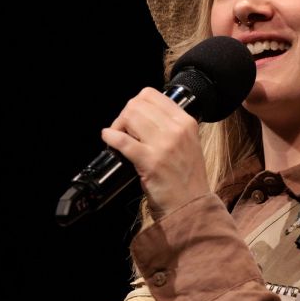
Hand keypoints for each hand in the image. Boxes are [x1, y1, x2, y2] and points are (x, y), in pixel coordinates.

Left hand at [101, 87, 210, 216]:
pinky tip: (108, 139)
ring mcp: (164, 145)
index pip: (152, 95)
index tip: (133, 118)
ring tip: (119, 138)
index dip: (136, 104)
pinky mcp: (150, 162)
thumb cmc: (186, 178)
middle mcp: (177, 130)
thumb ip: (170, 126)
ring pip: (130, 117)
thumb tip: (141, 115)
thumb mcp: (188, 143)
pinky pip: (123, 141)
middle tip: (123, 130)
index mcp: (186, 122)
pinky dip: (111, 137)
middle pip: (137, 104)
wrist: (191, 205)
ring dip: (118, 126)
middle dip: (124, 115)